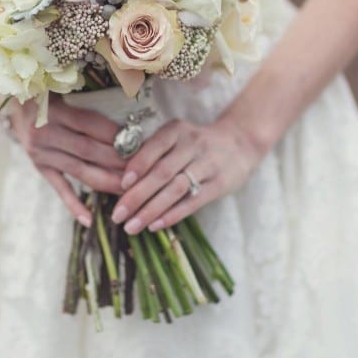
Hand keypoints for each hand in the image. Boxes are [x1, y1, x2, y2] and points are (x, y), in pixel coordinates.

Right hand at [8, 94, 127, 226]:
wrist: (14, 103)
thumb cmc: (47, 91)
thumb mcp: (62, 88)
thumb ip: (88, 101)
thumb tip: (125, 121)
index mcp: (54, 111)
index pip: (91, 124)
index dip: (116, 134)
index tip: (139, 141)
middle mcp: (45, 134)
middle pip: (88, 150)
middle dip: (118, 161)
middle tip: (142, 168)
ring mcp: (41, 154)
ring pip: (79, 171)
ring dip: (106, 182)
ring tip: (129, 191)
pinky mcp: (39, 167)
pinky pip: (59, 188)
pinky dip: (73, 205)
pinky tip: (89, 220)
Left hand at [111, 117, 264, 234]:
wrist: (240, 143)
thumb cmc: (195, 144)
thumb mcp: (176, 138)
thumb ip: (153, 153)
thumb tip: (119, 181)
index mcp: (176, 130)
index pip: (154, 147)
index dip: (137, 166)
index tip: (120, 185)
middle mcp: (192, 145)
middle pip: (162, 172)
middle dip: (137, 196)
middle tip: (117, 215)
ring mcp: (208, 165)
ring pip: (175, 189)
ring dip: (151, 210)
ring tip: (131, 226)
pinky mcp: (219, 184)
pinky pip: (193, 202)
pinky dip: (172, 215)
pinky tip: (155, 225)